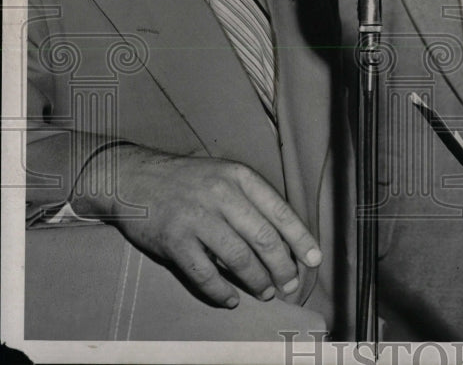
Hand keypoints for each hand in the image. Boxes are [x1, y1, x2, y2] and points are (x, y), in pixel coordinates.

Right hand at [71, 145, 321, 308]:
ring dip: (257, 281)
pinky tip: (231, 299)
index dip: (301, 239)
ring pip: (239, 258)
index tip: (314, 259)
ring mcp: (197, 218)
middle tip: (290, 284)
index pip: (281, 212)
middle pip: (264, 238)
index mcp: (240, 178)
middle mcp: (222, 196)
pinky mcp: (174, 241)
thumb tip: (285, 238)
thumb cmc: (189, 181)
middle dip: (283, 266)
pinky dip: (221, 292)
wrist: (134, 177)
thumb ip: (252, 201)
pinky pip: (205, 274)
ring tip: (266, 292)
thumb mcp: (225, 176)